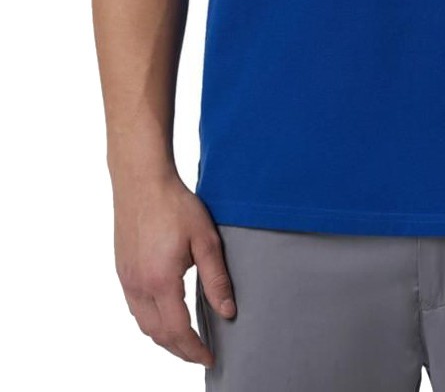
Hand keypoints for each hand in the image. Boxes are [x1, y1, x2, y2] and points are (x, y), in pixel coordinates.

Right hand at [112, 172, 235, 366]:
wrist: (142, 181)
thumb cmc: (175, 205)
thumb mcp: (205, 239)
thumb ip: (216, 279)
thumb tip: (228, 311)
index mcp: (161, 281)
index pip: (178, 330)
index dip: (194, 349)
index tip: (210, 357)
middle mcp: (138, 286)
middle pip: (158, 335)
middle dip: (180, 350)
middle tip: (201, 353)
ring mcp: (126, 279)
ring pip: (143, 324)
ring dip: (164, 338)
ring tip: (185, 340)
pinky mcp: (122, 270)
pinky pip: (135, 308)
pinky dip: (151, 321)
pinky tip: (165, 315)